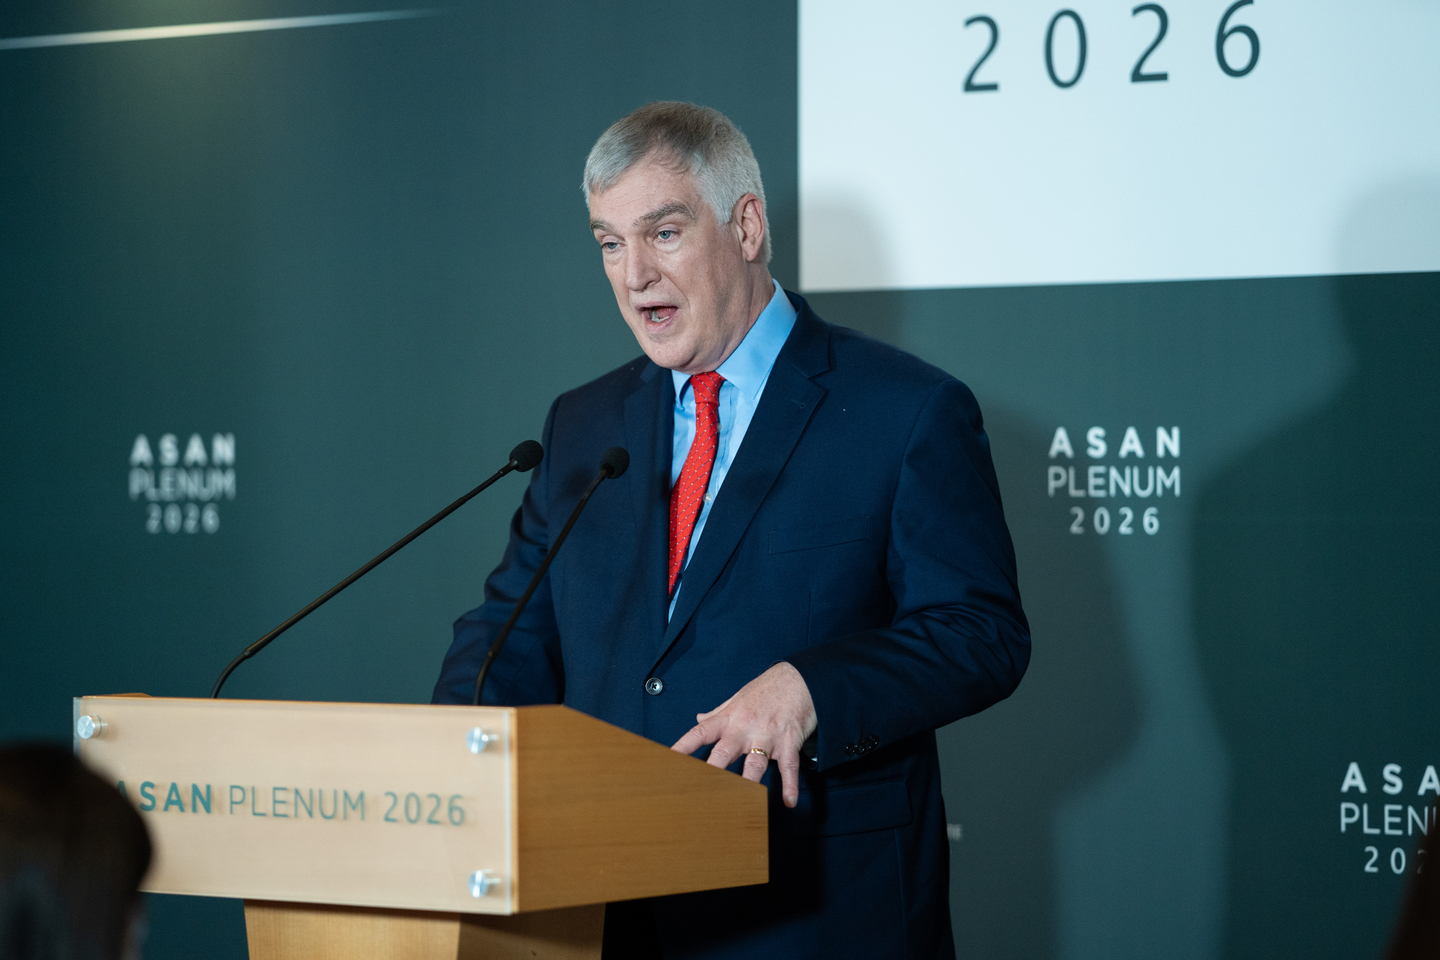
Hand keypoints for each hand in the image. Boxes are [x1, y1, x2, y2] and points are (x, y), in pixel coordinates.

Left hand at [670, 662, 816, 807]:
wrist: (800, 679)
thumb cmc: (767, 689)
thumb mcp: (738, 698)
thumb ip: (717, 712)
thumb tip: (698, 719)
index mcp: (729, 718)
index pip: (700, 733)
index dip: (683, 746)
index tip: (667, 759)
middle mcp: (745, 728)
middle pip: (724, 752)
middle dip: (711, 770)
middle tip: (697, 788)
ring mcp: (768, 736)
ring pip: (755, 762)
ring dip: (748, 780)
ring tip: (741, 798)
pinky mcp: (789, 742)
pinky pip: (789, 766)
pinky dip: (790, 784)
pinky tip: (789, 801)